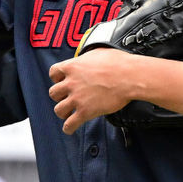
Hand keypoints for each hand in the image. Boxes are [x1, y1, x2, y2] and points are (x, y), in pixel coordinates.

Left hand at [48, 49, 182, 133]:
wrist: (130, 77)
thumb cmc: (118, 63)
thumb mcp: (97, 52)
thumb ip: (86, 58)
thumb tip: (87, 59)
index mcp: (72, 66)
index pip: (53, 72)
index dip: (56, 78)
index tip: (61, 81)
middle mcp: (71, 83)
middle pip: (53, 93)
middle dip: (59, 96)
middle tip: (67, 97)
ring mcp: (77, 98)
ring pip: (58, 109)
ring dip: (62, 112)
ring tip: (67, 113)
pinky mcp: (85, 112)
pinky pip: (70, 124)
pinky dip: (68, 128)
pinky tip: (70, 128)